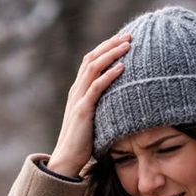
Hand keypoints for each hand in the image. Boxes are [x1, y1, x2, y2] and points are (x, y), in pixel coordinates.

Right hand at [49, 33, 131, 176]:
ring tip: (128, 45)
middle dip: (110, 44)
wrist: (67, 159)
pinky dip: (109, 75)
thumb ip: (101, 107)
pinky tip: (122, 67)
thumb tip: (119, 102)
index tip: (122, 40)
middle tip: (129, 36)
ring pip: (93, 67)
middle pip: (92, 58)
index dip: (105, 48)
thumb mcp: (93, 119)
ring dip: (111, 54)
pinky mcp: (83, 110)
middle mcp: (76, 90)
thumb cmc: (83, 142)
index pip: (90, 61)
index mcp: (78, 90)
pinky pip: (97, 87)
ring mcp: (78, 99)